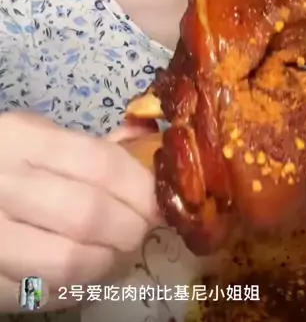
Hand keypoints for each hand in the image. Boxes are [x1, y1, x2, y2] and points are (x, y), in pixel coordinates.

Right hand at [0, 111, 158, 311]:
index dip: (139, 188)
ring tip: (115, 253)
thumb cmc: (8, 163)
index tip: (160, 203)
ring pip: (68, 263)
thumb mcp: (40, 139)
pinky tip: (84, 273)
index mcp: (22, 140)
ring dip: (106, 263)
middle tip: (140, 230)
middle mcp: (3, 186)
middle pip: (88, 215)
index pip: (99, 164)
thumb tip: (152, 147)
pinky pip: (46, 295)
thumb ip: (94, 147)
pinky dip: (77, 288)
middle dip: (129, 229)